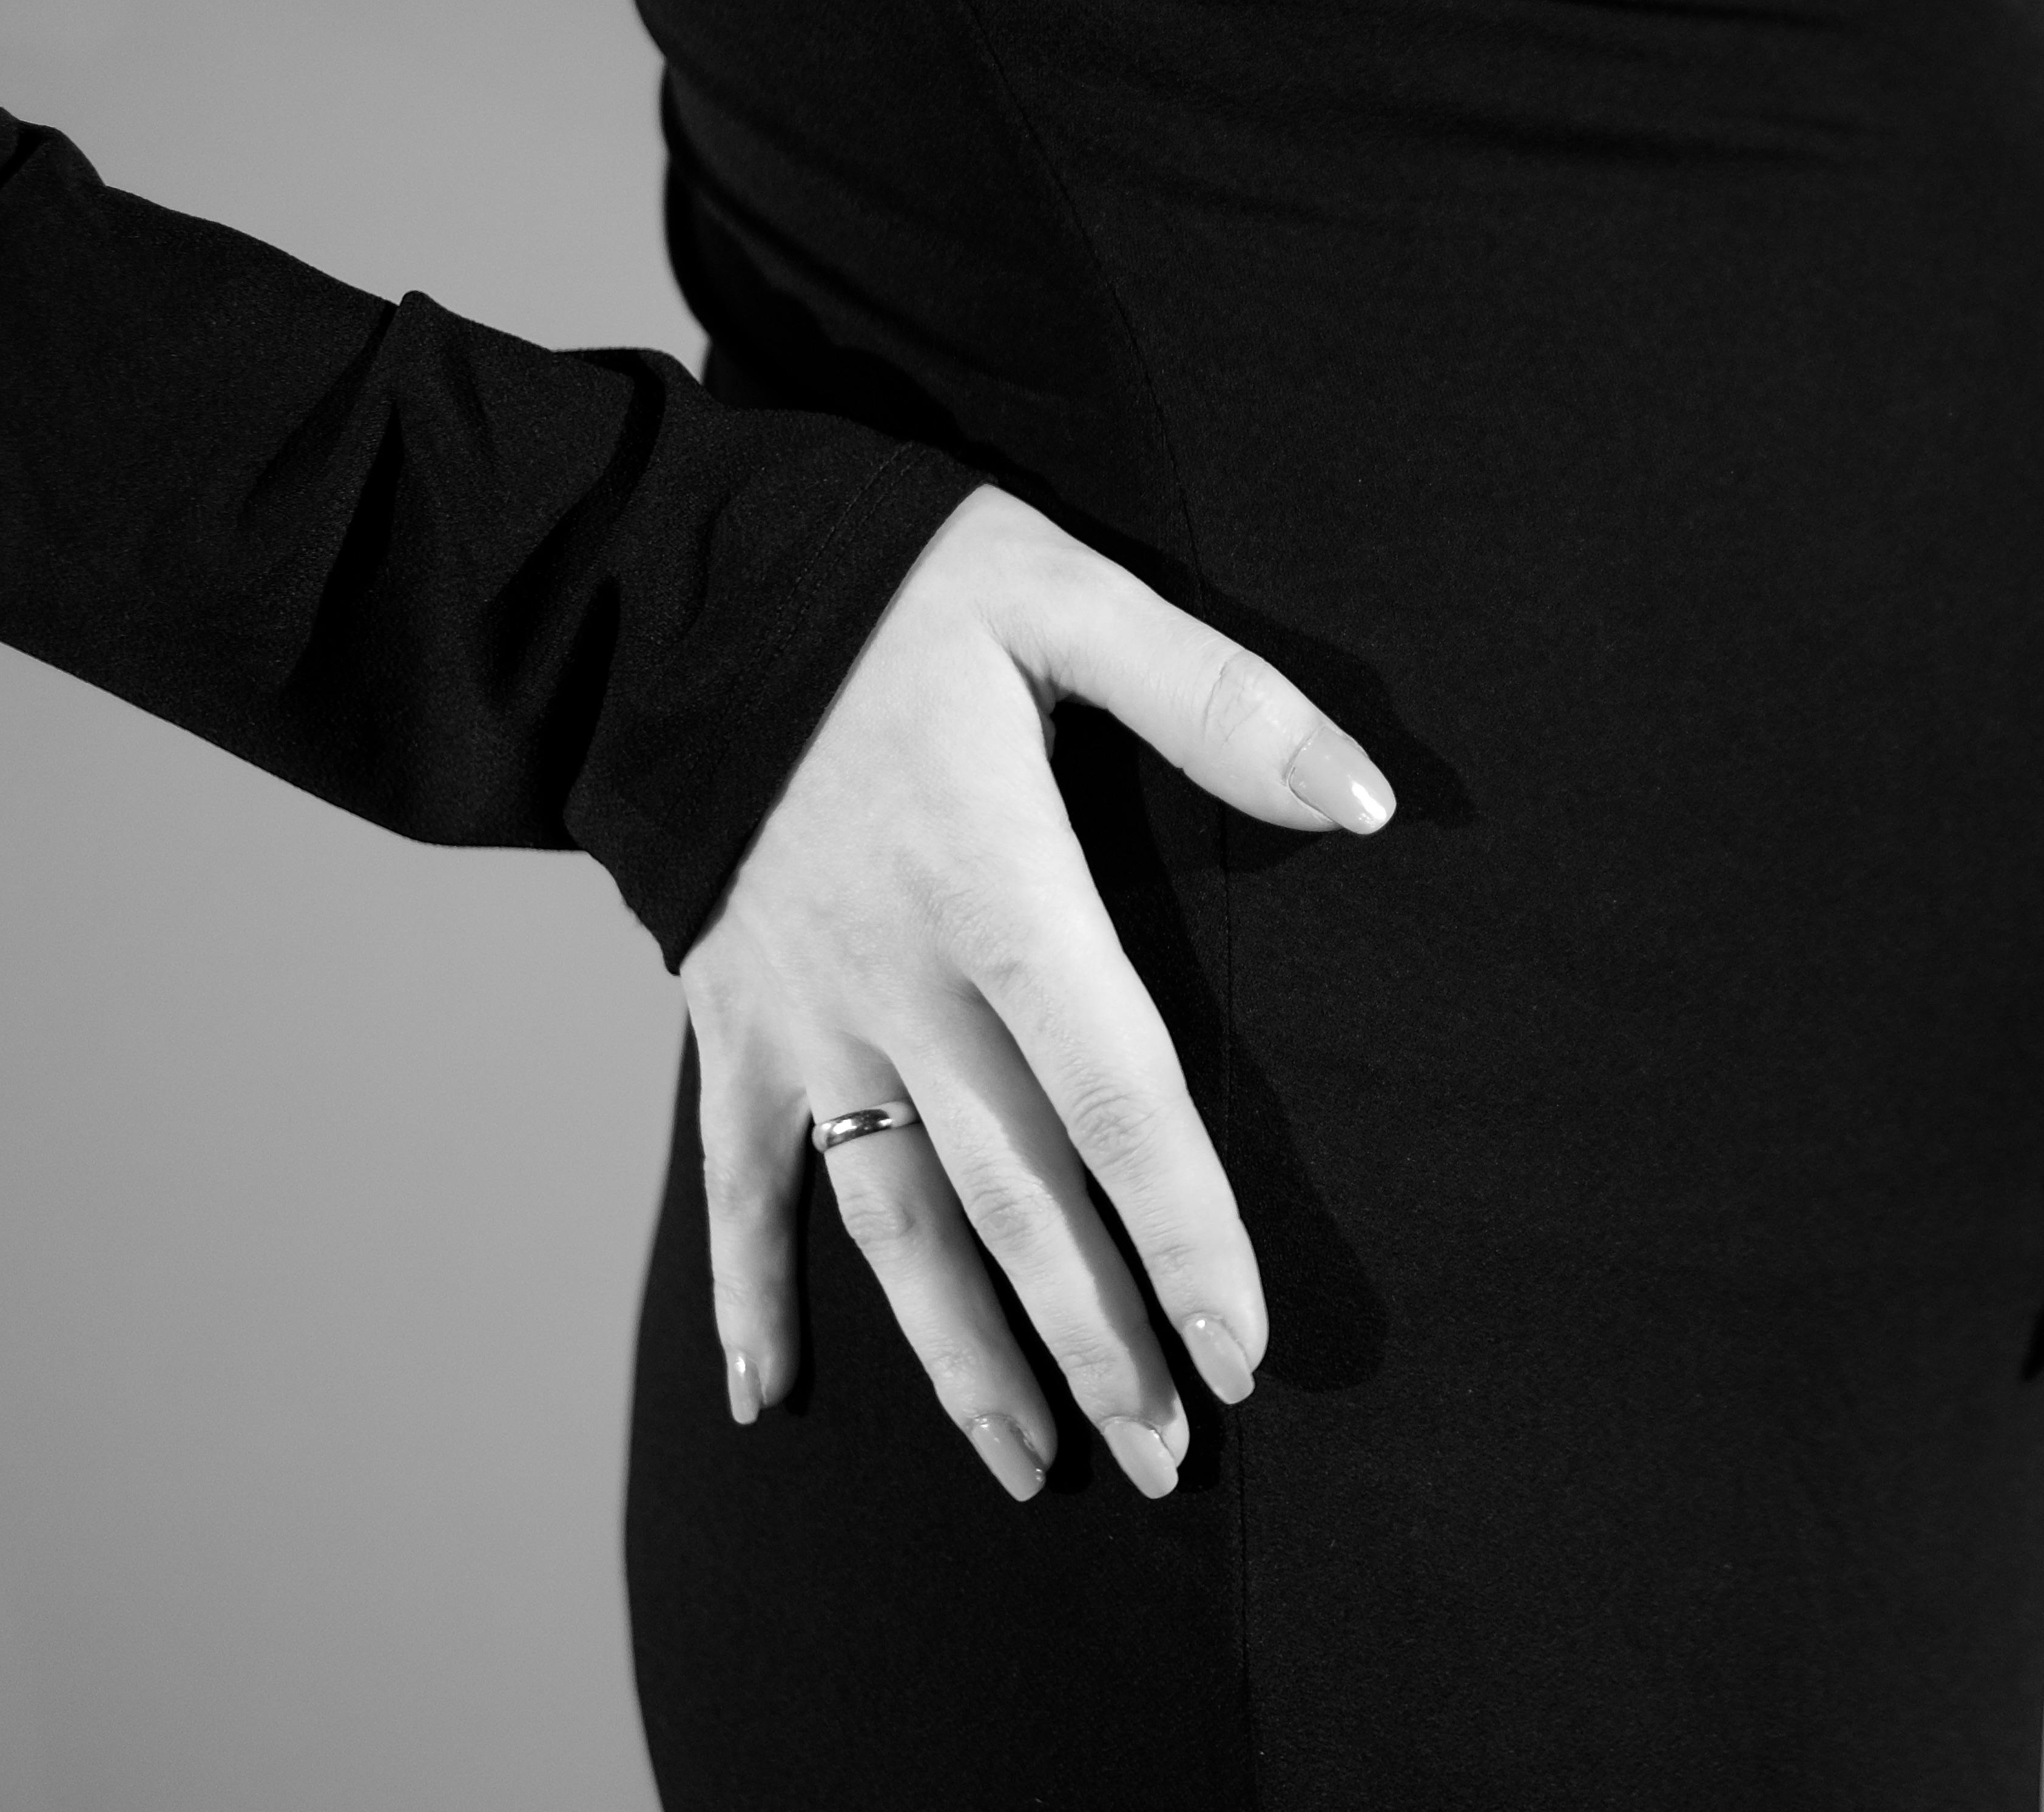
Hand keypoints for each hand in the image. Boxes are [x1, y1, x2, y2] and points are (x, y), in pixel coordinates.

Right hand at [676, 487, 1394, 1501]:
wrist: (677, 578)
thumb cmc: (895, 583)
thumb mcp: (1066, 597)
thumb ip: (1219, 701)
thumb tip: (1366, 800)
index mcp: (999, 892)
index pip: (1119, 1101)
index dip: (1185, 1235)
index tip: (1241, 1348)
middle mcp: (899, 983)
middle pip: (1019, 1198)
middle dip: (1099, 1341)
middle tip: (1167, 1464)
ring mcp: (803, 1017)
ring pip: (895, 1221)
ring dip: (962, 1353)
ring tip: (1032, 1465)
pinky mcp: (729, 1019)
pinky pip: (737, 1182)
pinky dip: (749, 1291)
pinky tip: (768, 1400)